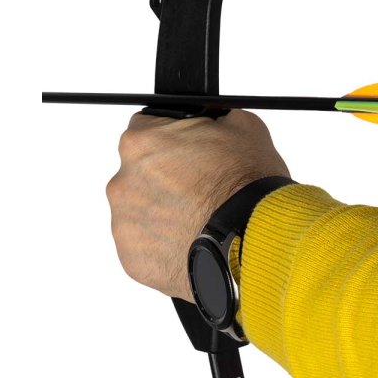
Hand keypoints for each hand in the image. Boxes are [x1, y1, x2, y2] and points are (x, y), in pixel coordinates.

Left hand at [106, 110, 288, 299]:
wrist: (254, 240)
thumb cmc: (248, 186)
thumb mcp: (244, 126)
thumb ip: (213, 119)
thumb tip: (212, 120)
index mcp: (141, 141)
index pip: (148, 128)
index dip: (175, 139)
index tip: (192, 152)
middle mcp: (123, 181)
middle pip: (141, 172)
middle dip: (168, 178)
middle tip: (202, 188)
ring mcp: (124, 223)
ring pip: (142, 210)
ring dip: (165, 211)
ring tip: (202, 217)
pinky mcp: (132, 258)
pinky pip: (146, 245)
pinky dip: (166, 242)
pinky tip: (194, 238)